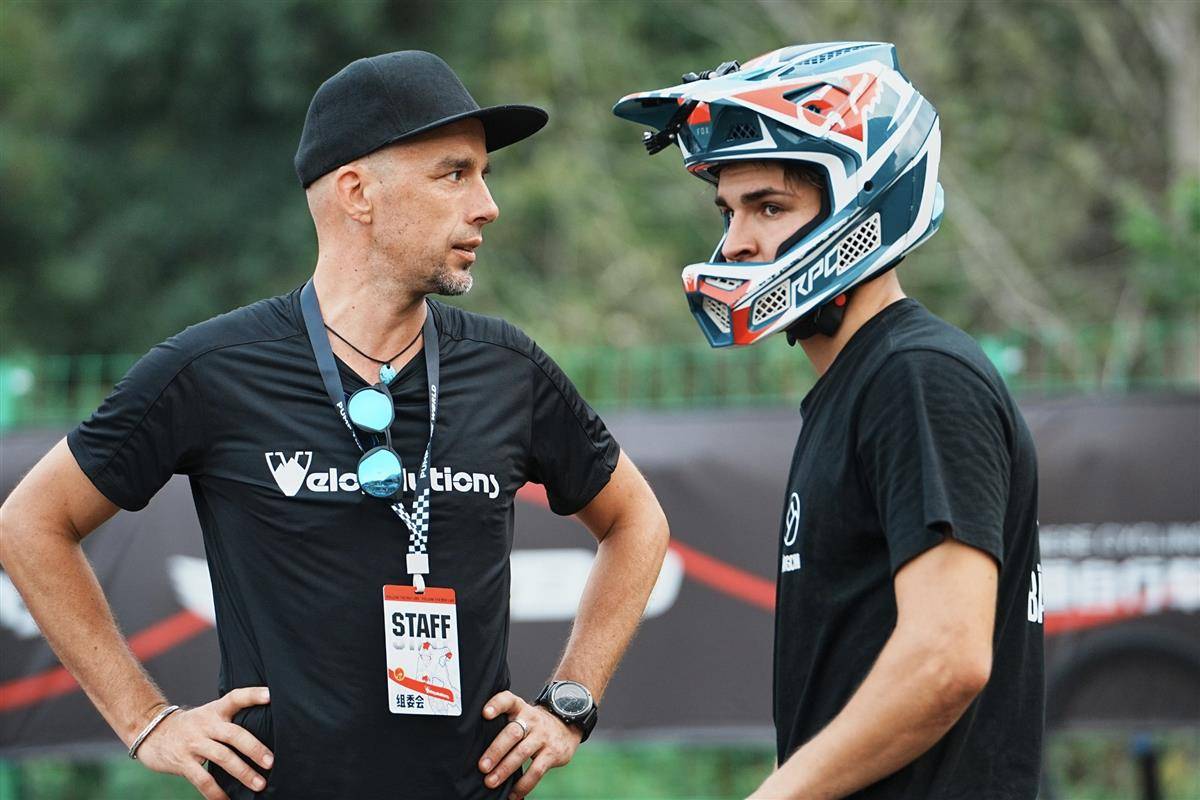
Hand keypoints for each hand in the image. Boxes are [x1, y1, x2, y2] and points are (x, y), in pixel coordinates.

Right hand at [134, 687, 273, 799]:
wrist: (152, 733)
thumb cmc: (192, 726)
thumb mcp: (209, 714)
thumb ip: (230, 719)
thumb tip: (265, 732)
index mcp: (215, 710)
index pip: (236, 697)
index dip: (253, 694)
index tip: (271, 695)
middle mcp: (206, 725)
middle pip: (234, 734)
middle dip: (254, 748)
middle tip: (271, 762)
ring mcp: (194, 743)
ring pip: (222, 757)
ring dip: (243, 772)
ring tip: (259, 784)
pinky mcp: (183, 762)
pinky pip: (203, 780)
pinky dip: (217, 792)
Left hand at [478, 690, 581, 798]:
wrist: (567, 724)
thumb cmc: (532, 724)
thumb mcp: (520, 715)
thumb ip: (502, 723)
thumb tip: (471, 745)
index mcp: (519, 708)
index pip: (508, 700)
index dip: (497, 705)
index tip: (485, 714)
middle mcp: (531, 720)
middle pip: (512, 733)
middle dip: (496, 750)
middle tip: (482, 767)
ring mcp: (543, 736)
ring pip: (523, 752)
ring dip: (505, 769)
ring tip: (490, 782)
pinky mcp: (553, 753)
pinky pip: (537, 770)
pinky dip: (523, 784)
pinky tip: (512, 794)